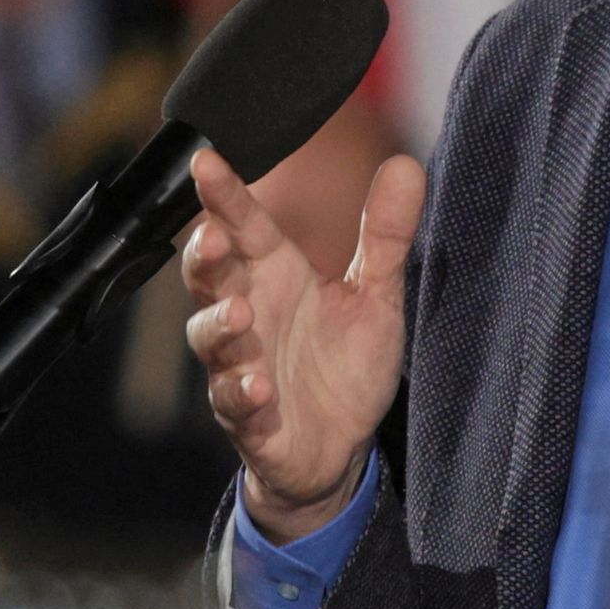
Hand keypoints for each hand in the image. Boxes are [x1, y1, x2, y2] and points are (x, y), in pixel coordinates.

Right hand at [181, 148, 423, 536]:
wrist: (339, 448)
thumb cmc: (343, 363)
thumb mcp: (375, 295)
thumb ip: (384, 234)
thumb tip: (406, 165)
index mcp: (274, 276)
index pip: (244, 226)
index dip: (223, 194)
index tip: (206, 159)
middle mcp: (248, 315)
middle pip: (210, 276)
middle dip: (204, 255)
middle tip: (213, 235)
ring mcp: (241, 367)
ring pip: (211, 339)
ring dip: (219, 325)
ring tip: (242, 316)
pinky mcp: (249, 419)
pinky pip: (235, 404)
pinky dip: (242, 394)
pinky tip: (259, 386)